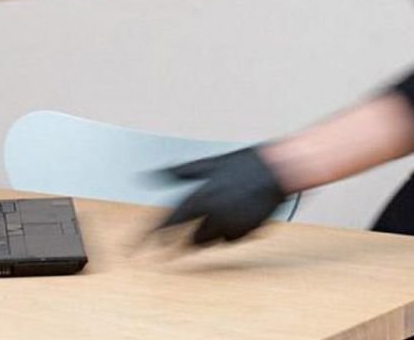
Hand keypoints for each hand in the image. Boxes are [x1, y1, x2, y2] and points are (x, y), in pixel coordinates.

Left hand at [154, 147, 286, 245]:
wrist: (279, 170)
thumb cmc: (244, 164)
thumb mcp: (208, 164)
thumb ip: (179, 172)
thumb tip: (151, 174)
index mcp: (199, 196)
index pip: (167, 223)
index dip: (148, 237)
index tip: (134, 249)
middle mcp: (212, 214)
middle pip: (189, 240)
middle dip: (187, 238)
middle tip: (193, 227)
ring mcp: (230, 225)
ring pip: (210, 241)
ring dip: (211, 233)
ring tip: (226, 209)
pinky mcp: (246, 232)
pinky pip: (231, 239)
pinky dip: (232, 231)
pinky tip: (241, 213)